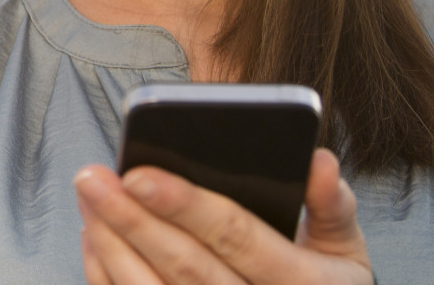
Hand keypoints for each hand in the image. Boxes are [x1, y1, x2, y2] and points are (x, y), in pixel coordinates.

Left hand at [73, 148, 372, 284]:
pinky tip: (95, 235)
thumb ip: (332, 206)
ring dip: (110, 243)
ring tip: (88, 196)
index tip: (138, 172)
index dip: (185, 204)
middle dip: (130, 219)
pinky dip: (106, 274)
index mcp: (302, 283)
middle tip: (90, 176)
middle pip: (184, 265)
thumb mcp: (345, 251)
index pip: (235, 236)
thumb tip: (317, 161)